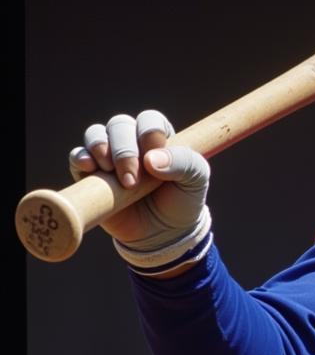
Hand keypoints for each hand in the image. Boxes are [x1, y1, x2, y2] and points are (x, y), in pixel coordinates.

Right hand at [69, 111, 211, 272]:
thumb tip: (150, 159)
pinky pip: (77, 156)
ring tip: (110, 171)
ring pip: (96, 134)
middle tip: (132, 180)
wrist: (162, 234)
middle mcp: (132, 140)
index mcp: (158, 136)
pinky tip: (89, 168)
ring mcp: (108, 155)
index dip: (149, 135)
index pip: (149, 120)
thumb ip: (185, 163)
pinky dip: (80, 158)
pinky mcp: (89, 174)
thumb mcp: (197, 181)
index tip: (153, 162)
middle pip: (120, 125)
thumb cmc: (182, 201)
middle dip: (124, 151)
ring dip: (100, 148)